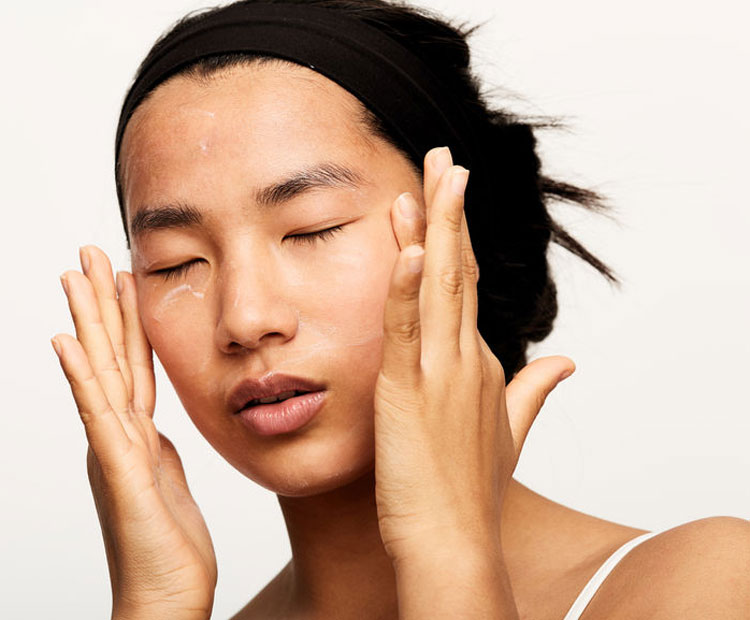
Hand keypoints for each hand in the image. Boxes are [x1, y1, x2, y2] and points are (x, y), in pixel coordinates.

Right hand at [52, 246, 216, 619]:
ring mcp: (116, 451)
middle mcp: (120, 434)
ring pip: (100, 374)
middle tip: (87, 253)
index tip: (123, 274)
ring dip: (87, 323)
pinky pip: (100, 418)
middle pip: (109, 355)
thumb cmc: (168, 545)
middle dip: (100, 302)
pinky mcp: (122, 474)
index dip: (127, 318)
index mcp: (137, 432)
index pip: (132, 362)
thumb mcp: (167, 478)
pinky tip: (66, 345)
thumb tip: (151, 421)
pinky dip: (82, 380)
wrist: (165, 599)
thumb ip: (155, 445)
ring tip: (73, 277)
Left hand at [373, 146, 575, 565]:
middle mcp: (467, 357)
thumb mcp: (508, 430)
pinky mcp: (413, 390)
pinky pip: (410, 329)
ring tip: (434, 176)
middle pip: (457, 270)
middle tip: (445, 157)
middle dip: (450, 210)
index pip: (463, 286)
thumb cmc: (469, 490)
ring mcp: (444, 371)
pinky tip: (411, 248)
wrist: (453, 542)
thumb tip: (565, 361)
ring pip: (438, 286)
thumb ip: (534, 389)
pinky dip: (410, 287)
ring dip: (435, 228)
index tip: (439, 196)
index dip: (451, 237)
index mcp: (480, 362)